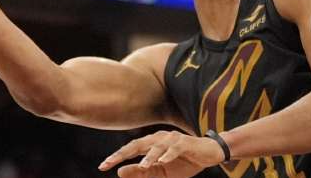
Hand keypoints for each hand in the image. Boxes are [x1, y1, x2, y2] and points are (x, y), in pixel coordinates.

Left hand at [99, 130, 225, 177]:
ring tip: (141, 167)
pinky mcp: (185, 143)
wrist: (208, 155)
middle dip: (123, 154)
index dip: (117, 157)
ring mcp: (172, 139)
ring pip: (156, 146)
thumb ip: (142, 172)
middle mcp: (159, 138)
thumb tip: (120, 172)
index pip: (131, 149)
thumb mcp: (160, 172)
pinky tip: (162, 161)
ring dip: (149, 157)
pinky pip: (175, 148)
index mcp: (151, 144)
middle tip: (109, 163)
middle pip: (138, 144)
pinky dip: (169, 154)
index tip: (102, 166)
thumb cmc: (183, 163)